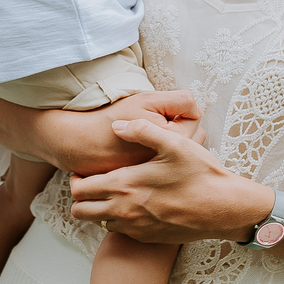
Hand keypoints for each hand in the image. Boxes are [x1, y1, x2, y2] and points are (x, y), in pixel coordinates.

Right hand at [36, 90, 204, 176]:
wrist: (84, 144)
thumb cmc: (115, 118)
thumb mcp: (148, 100)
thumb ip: (180, 101)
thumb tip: (199, 109)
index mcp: (175, 141)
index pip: (195, 121)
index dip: (178, 111)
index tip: (161, 112)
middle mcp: (171, 163)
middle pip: (190, 139)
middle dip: (179, 129)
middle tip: (157, 124)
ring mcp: (160, 176)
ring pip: (178, 153)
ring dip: (170, 144)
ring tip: (151, 136)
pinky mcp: (149, 183)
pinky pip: (164, 166)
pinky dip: (158, 157)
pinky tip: (143, 150)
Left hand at [70, 114, 272, 244]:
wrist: (224, 209)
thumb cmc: (200, 174)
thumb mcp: (174, 144)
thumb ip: (142, 131)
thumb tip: (117, 125)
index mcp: (124, 186)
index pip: (79, 190)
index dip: (76, 180)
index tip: (83, 172)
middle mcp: (124, 211)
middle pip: (81, 212)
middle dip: (80, 198)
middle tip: (91, 184)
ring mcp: (135, 228)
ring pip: (100, 223)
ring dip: (100, 210)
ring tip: (114, 193)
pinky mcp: (147, 238)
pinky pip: (121, 231)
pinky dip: (120, 220)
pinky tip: (134, 205)